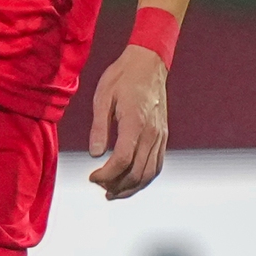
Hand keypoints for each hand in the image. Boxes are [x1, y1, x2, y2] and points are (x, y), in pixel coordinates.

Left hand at [86, 46, 168, 200]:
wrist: (148, 63)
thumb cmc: (122, 77)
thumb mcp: (103, 96)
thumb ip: (99, 127)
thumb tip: (95, 154)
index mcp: (135, 122)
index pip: (122, 160)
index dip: (105, 175)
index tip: (92, 177)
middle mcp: (151, 133)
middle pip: (137, 172)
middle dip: (117, 186)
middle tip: (100, 187)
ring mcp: (160, 136)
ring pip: (150, 173)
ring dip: (132, 188)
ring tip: (113, 192)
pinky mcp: (163, 136)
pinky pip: (157, 164)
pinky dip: (145, 178)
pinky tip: (131, 181)